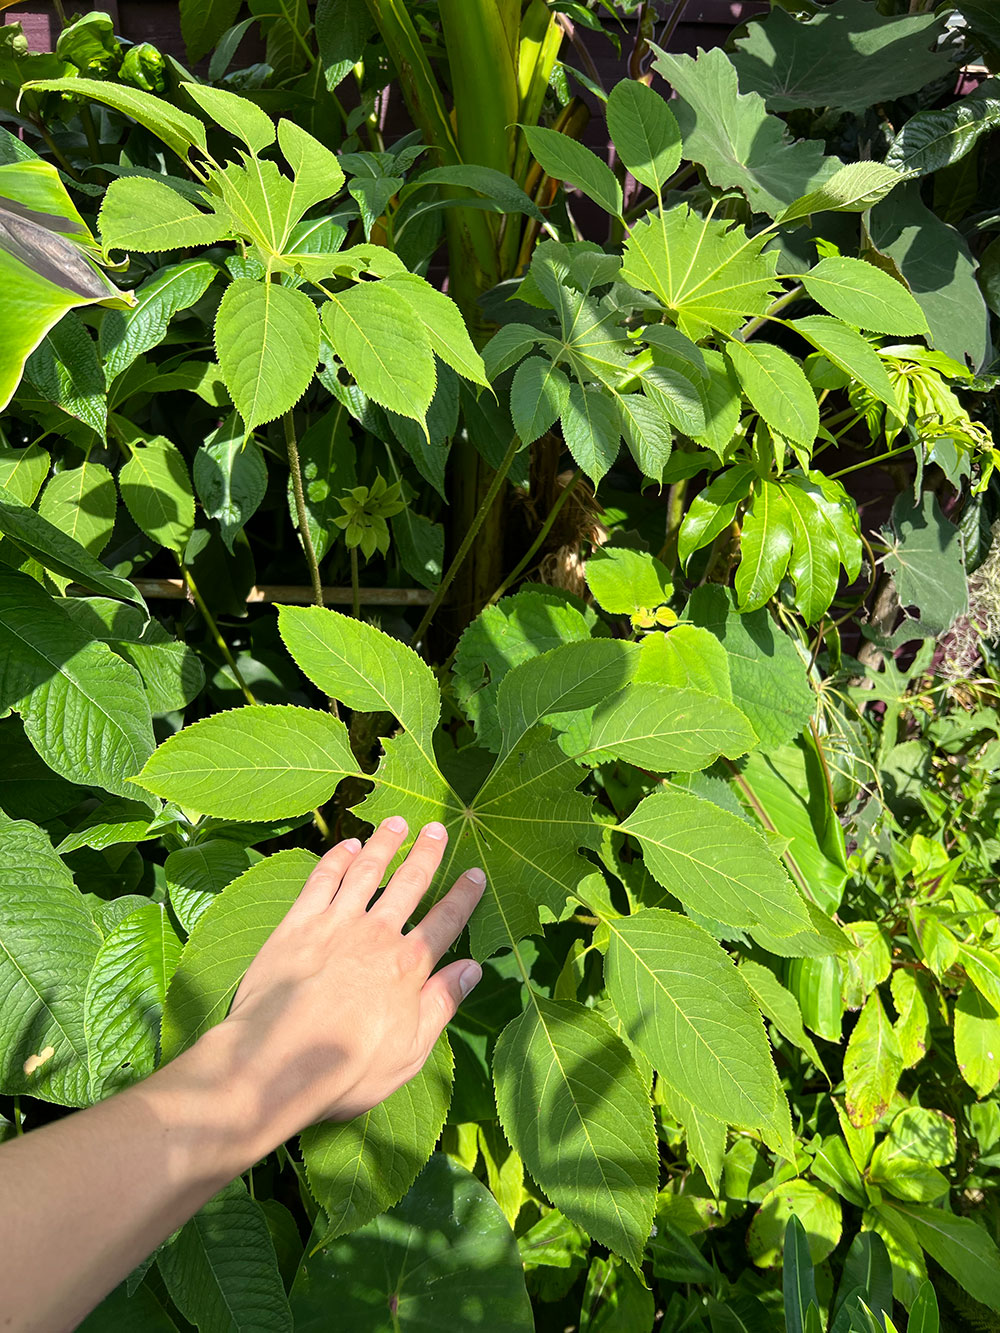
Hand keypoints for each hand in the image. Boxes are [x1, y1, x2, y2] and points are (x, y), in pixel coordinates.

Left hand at [213, 815, 484, 1141]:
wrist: (277, 1061)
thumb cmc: (348, 1069)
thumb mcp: (411, 1051)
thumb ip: (442, 1004)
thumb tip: (473, 969)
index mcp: (408, 966)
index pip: (445, 922)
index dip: (463, 896)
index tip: (475, 874)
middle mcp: (376, 935)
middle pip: (409, 884)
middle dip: (426, 854)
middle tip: (437, 827)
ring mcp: (335, 924)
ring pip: (366, 871)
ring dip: (383, 844)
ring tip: (396, 822)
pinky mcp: (297, 924)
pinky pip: (321, 880)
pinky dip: (335, 858)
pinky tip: (345, 845)